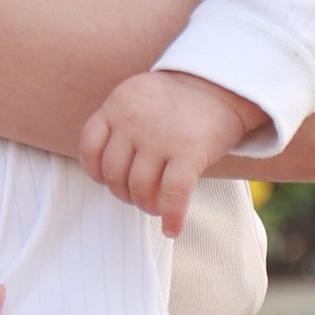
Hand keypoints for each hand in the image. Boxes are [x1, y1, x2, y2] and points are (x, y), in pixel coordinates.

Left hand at [79, 66, 261, 234]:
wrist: (224, 84)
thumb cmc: (179, 99)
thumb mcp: (139, 97)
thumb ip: (120, 124)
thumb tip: (109, 175)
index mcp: (118, 105)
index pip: (90, 146)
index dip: (96, 170)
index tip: (107, 179)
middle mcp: (133, 120)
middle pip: (114, 173)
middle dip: (124, 192)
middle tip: (139, 195)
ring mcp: (160, 137)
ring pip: (139, 188)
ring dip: (145, 205)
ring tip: (156, 208)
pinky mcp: (189, 152)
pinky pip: (172, 195)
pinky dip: (171, 217)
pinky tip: (172, 229)